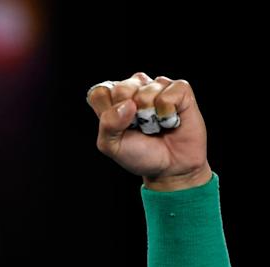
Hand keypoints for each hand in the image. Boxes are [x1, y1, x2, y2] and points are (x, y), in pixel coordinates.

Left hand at [86, 72, 209, 189]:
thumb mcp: (112, 146)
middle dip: (129, 115)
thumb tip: (128, 104)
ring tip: (156, 124)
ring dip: (151, 116)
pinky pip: (170, 93)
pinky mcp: (180, 89)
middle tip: (139, 126)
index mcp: (113, 99)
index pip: (99, 93)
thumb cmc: (139, 154)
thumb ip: (107, 125)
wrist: (170, 168)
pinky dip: (169, 111)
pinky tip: (170, 119)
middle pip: (121, 89)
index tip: (118, 127)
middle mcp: (134, 87)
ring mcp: (157, 86)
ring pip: (146, 91)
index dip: (107, 112)